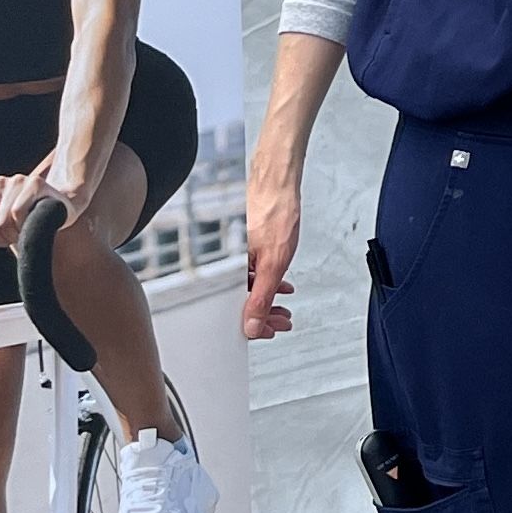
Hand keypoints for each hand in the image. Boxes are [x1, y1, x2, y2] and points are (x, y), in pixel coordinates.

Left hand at [0, 169, 67, 253]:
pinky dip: (23, 226)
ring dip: (13, 235)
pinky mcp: (34, 183)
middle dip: (0, 239)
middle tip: (12, 239)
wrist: (60, 206)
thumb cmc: (26, 220)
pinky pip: (18, 213)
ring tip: (23, 233)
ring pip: (2, 221)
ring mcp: (17, 180)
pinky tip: (31, 225)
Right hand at [242, 164, 301, 340]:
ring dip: (268, 297)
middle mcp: (228, 261)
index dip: (257, 324)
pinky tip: (279, 281)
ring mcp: (236, 252)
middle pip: (243, 298)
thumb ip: (262, 297)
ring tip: (283, 304)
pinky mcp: (244, 244)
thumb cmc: (274, 212)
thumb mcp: (273, 263)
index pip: (237, 309)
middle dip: (265, 312)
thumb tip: (253, 325)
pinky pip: (252, 270)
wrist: (278, 182)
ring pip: (249, 285)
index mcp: (228, 269)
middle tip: (282, 321)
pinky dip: (267, 279)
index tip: (271, 330)